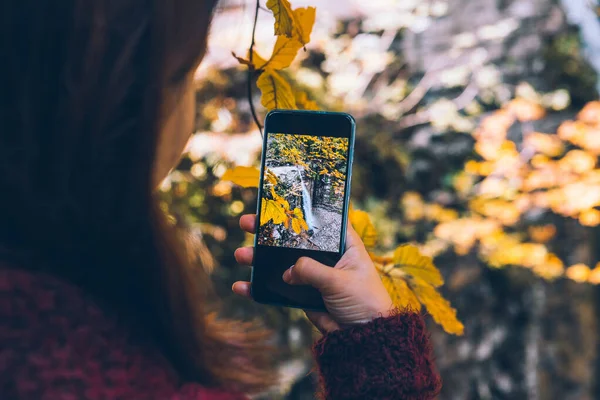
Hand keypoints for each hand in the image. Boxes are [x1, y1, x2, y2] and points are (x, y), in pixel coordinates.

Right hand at [232, 214, 392, 332]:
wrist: (363, 337)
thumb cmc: (364, 302)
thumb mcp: (340, 281)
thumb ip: (312, 271)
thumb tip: (287, 271)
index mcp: (343, 244)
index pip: (320, 219)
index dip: (300, 209)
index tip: (276, 199)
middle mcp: (325, 255)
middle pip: (293, 238)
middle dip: (269, 230)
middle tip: (247, 223)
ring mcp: (312, 274)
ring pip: (281, 262)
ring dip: (259, 258)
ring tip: (240, 255)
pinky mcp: (302, 293)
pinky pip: (278, 287)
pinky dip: (260, 287)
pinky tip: (242, 286)